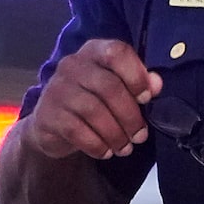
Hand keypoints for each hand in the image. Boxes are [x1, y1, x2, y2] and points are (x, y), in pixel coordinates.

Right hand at [21, 39, 160, 160]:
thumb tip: (156, 84)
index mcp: (93, 51)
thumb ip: (136, 82)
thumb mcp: (115, 88)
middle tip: (140, 136)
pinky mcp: (47, 115)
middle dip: (130, 116)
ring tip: (125, 148)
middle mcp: (72, 65)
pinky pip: (77, 131)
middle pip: (109, 86)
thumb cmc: (91, 102)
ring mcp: (56, 89)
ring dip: (115, 134)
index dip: (136, 75)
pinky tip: (105, 152)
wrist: (51, 124)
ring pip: (94, 111)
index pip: (116, 52)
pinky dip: (97, 145)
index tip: (147, 98)